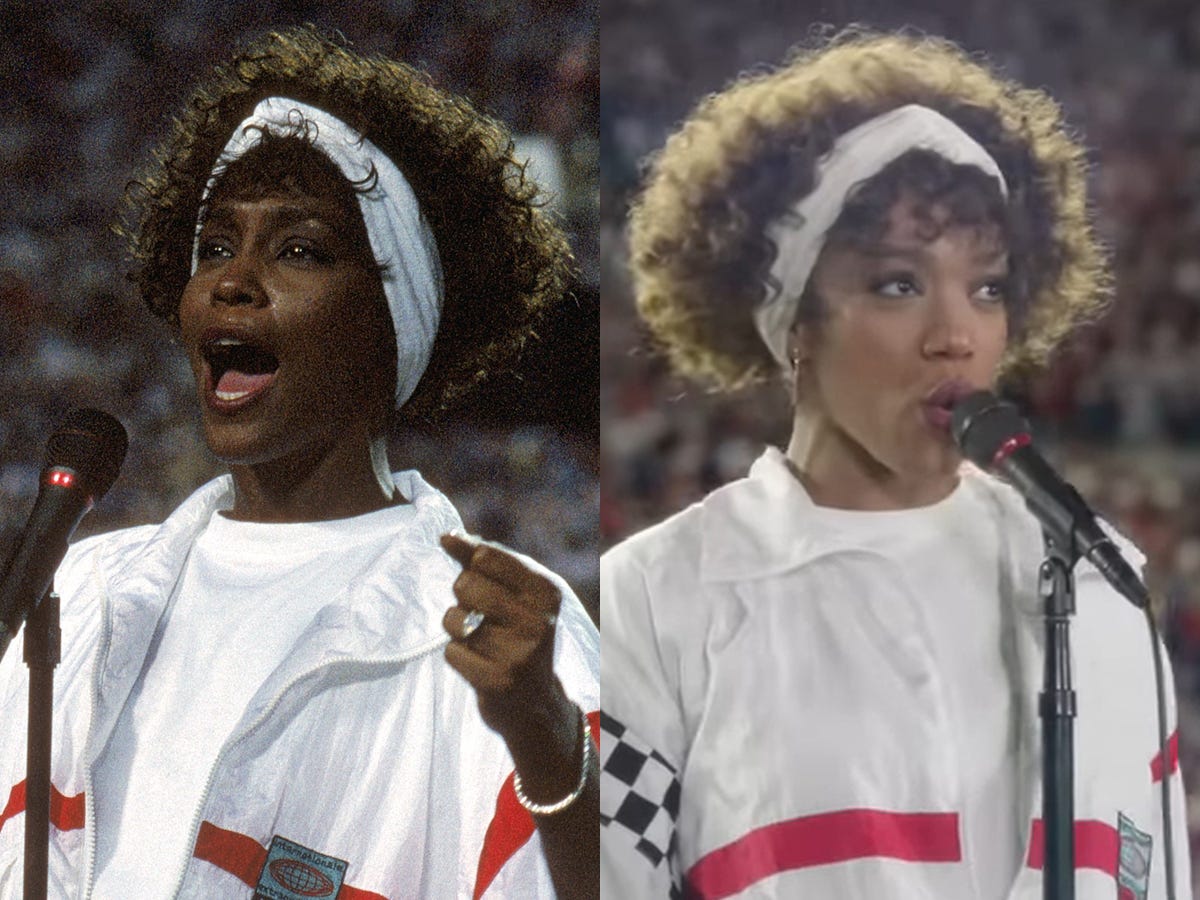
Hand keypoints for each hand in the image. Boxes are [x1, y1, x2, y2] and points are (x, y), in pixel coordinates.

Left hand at [440, 533, 573, 745]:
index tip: (485, 584)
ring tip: (481, 641)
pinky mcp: (497, 681)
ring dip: (458, 629)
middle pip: (465, 584)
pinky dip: (457, 656)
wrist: (535, 703)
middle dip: (464, 598)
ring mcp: (519, 653)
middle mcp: (538, 621)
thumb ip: (481, 560)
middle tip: (485, 617)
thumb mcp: (514, 593)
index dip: (473, 568)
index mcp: (546, 591)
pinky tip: (479, 663)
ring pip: (454, 618)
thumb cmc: (518, 634)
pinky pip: (451, 652)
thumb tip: (446, 535)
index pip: (485, 556)